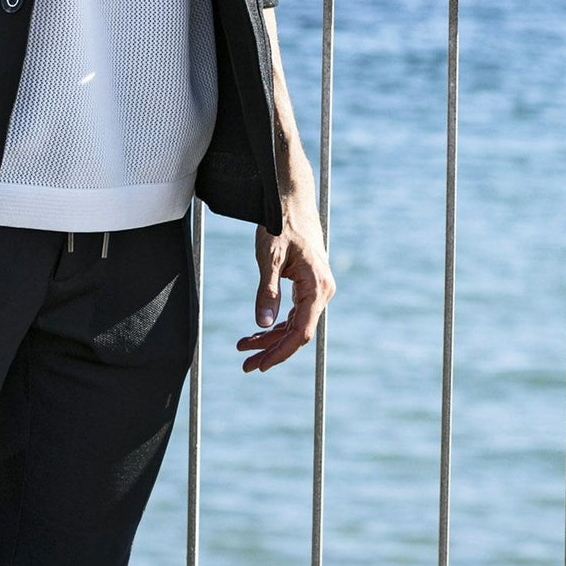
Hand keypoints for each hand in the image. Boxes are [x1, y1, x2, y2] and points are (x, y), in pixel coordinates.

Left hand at [237, 204, 334, 372]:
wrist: (291, 199)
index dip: (281, 352)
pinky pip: (293, 312)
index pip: (301, 332)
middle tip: (246, 364)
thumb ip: (267, 291)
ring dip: (270, 337)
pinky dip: (275, 322)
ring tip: (244, 347)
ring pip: (294, 323)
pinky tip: (257, 331)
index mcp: (317, 287)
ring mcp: (316, 289)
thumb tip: (262, 323)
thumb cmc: (281, 224)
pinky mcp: (308, 285)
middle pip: (297, 332)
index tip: (260, 365)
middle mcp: (321, 291)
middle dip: (271, 349)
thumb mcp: (269, 258)